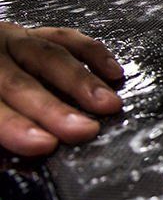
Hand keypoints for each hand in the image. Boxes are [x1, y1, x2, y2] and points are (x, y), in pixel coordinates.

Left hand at [0, 22, 123, 156]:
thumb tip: (12, 163)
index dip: (15, 125)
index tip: (44, 144)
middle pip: (19, 81)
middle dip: (53, 107)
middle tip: (83, 129)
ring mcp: (11, 41)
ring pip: (48, 55)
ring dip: (81, 81)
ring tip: (109, 104)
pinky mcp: (31, 36)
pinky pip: (66, 38)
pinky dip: (92, 54)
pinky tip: (114, 73)